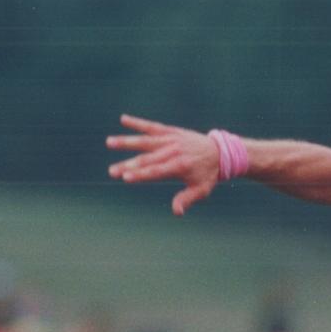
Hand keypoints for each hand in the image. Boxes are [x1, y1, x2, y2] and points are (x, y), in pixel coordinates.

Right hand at [106, 114, 220, 214]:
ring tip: (109, 142)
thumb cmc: (208, 174)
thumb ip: (187, 199)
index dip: (140, 174)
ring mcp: (171, 139)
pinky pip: (152, 126)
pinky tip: (123, 119)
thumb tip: (176, 212)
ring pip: (146, 140)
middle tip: (112, 171)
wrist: (220, 152)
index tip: (125, 177)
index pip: (156, 171)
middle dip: (128, 164)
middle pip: (147, 158)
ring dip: (127, 141)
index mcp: (180, 166)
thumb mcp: (201, 190)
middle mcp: (174, 151)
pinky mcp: (171, 131)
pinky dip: (138, 122)